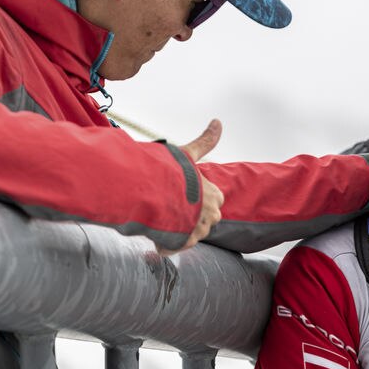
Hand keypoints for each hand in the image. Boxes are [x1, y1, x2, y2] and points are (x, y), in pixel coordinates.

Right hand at [161, 120, 225, 253]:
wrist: (149, 189)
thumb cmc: (169, 171)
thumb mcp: (188, 153)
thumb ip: (206, 141)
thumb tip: (218, 121)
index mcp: (215, 196)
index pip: (212, 204)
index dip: (194, 201)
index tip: (179, 196)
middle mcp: (212, 215)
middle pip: (201, 222)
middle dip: (185, 219)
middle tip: (166, 207)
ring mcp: (199, 231)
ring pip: (187, 235)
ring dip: (173, 231)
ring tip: (159, 218)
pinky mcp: (183, 243)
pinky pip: (174, 247)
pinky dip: (164, 243)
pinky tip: (155, 232)